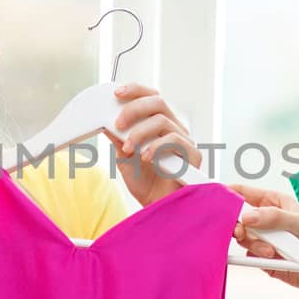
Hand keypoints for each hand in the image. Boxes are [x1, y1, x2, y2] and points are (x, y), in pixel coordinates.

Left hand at [111, 83, 201, 205]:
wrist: (158, 207)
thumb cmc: (144, 182)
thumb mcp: (124, 157)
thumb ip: (118, 137)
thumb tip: (105, 118)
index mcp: (158, 124)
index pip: (151, 97)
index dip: (135, 90)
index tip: (117, 93)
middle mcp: (173, 128)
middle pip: (158, 102)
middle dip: (134, 108)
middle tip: (118, 123)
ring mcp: (184, 140)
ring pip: (163, 120)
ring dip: (140, 132)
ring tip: (128, 148)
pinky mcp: (192, 155)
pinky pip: (175, 141)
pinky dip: (156, 146)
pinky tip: (145, 158)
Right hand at [229, 183, 298, 298]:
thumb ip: (274, 218)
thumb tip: (247, 217)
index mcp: (275, 203)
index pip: (245, 193)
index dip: (229, 194)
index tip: (216, 199)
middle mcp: (267, 221)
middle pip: (237, 218)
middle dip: (237, 225)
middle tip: (240, 232)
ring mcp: (264, 241)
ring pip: (243, 239)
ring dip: (254, 245)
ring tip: (272, 251)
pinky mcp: (264, 260)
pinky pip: (249, 257)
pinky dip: (257, 258)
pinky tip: (273, 260)